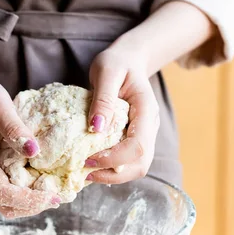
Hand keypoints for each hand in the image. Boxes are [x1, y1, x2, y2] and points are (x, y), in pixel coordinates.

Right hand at [0, 73, 61, 217]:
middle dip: (32, 206)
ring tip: (54, 193)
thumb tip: (34, 151)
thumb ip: (14, 128)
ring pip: (6, 201)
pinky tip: (42, 182)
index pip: (3, 193)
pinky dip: (26, 192)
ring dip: (30, 202)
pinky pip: (7, 189)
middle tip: (59, 197)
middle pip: (5, 204)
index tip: (54, 196)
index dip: (29, 199)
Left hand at [85, 39, 159, 183]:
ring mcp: (143, 134)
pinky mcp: (133, 138)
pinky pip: (126, 161)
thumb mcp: (106, 72)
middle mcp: (149, 127)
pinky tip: (91, 164)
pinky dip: (110, 168)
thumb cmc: (117, 62)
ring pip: (135, 167)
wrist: (128, 60)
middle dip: (114, 174)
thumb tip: (97, 129)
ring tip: (86, 172)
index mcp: (146, 111)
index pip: (137, 146)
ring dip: (112, 175)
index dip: (114, 158)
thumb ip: (103, 99)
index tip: (88, 159)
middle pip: (140, 164)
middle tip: (85, 172)